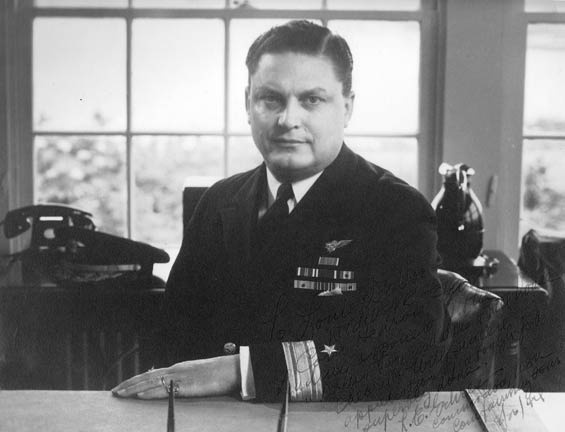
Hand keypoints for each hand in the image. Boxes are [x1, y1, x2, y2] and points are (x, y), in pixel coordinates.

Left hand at [111, 355, 240, 398]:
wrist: (232, 370)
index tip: (124, 385)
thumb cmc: (218, 375)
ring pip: (151, 382)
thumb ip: (185, 382)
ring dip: (133, 388)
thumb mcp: (198, 376)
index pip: (152, 373)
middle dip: (129, 384)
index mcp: (178, 369)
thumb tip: (177, 389)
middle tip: (114, 391)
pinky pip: (165, 390)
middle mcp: (176, 370)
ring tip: (120, 393)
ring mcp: (180, 377)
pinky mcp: (186, 386)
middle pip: (147, 376)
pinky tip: (140, 395)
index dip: (136, 379)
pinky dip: (150, 392)